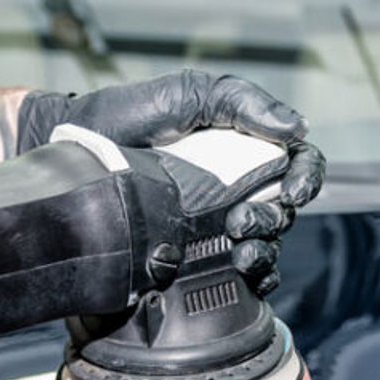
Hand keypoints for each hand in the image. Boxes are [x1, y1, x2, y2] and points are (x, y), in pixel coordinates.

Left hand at [17, 71, 325, 294]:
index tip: (290, 190)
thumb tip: (298, 129)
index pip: (298, 164)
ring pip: (270, 248)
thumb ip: (238, 102)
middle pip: (286, 212)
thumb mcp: (182, 96)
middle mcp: (238, 190)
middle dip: (273, 221)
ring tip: (238, 255)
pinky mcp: (198, 261)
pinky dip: (255, 282)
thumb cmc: (124, 120)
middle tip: (239, 224)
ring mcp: (219, 228)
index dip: (307, 178)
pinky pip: (245, 280)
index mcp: (244, 151)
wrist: (72, 159)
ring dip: (265, 255)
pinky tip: (240, 278)